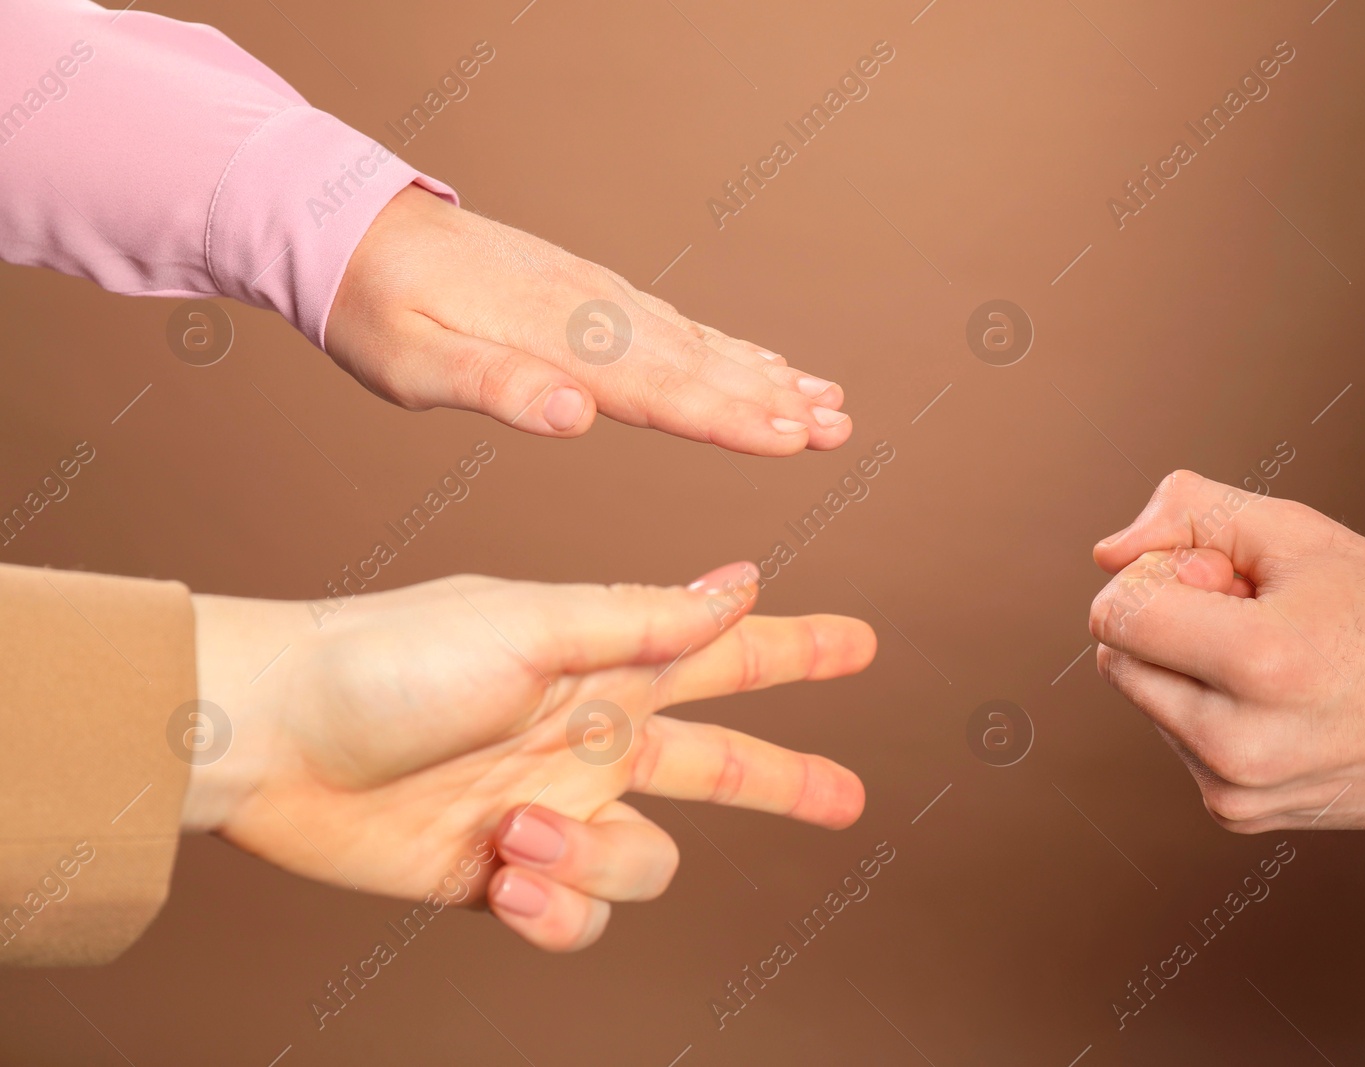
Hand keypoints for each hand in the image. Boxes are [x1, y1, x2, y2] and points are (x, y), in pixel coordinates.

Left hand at [185, 562, 875, 950]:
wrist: (276, 738)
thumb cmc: (391, 659)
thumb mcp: (531, 629)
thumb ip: (644, 621)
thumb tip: (745, 581)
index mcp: (607, 667)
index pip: (728, 654)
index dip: (798, 649)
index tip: (862, 644)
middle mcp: (593, 739)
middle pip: (722, 767)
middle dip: (787, 781)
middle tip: (847, 798)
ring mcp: (555, 808)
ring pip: (647, 862)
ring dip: (599, 860)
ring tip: (523, 832)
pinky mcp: (507, 874)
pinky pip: (578, 915)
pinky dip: (555, 909)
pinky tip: (507, 876)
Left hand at [325, 186, 851, 452]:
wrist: (351, 227)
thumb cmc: (374, 308)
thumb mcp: (410, 363)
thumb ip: (493, 386)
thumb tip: (575, 414)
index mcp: (556, 339)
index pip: (661, 388)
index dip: (730, 418)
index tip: (794, 439)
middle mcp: (592, 313)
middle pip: (699, 363)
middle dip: (774, 400)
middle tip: (842, 428)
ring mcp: (597, 299)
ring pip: (699, 342)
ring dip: (765, 374)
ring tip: (827, 400)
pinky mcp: (590, 295)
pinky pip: (676, 325)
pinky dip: (726, 347)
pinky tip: (756, 361)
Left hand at [1088, 471, 1364, 832]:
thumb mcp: (1296, 531)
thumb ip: (1187, 513)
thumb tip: (1107, 555)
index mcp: (1258, 662)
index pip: (1115, 614)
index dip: (1155, 578)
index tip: (1218, 578)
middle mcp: (1237, 741)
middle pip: (1117, 658)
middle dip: (1165, 622)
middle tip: (1248, 614)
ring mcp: (1233, 788)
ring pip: (1144, 699)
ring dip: (1186, 669)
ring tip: (1274, 661)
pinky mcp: (1235, 815)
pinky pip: (1175, 742)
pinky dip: (1206, 712)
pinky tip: (1276, 703)